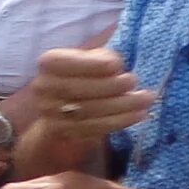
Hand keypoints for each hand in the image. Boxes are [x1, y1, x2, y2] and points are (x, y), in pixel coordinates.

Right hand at [17, 48, 153, 159]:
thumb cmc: (85, 74)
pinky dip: (119, 122)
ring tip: (146, 99)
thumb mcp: (91, 57)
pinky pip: (94, 128)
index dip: (89, 64)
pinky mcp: (63, 131)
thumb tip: (116, 63)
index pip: (62, 63)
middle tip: (135, 81)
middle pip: (77, 89)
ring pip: (88, 111)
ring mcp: (50, 112)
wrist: (65, 105)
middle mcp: (43, 88)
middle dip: (111, 86)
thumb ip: (101, 57)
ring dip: (122, 106)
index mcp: (47, 63)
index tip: (117, 65)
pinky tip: (138, 115)